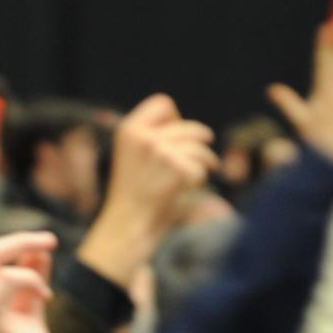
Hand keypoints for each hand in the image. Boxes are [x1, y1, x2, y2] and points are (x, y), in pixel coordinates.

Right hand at [79, 93, 217, 286]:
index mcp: (128, 130)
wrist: (126, 228)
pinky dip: (200, 180)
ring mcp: (161, 152)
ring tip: (201, 173)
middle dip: (199, 141)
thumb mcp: (131, 157)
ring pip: (200, 146)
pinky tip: (186, 191)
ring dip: (206, 161)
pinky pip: (202, 168)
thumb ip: (150, 136)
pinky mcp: (178, 170)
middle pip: (188, 127)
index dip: (175, 118)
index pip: (162, 104)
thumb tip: (187, 127)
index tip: (178, 136)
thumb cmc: (131, 198)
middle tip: (203, 154)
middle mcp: (144, 137)